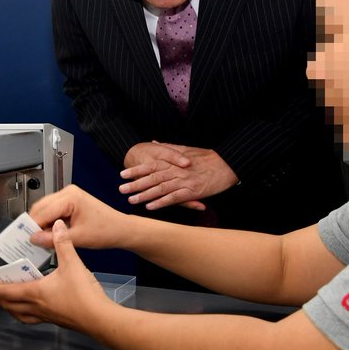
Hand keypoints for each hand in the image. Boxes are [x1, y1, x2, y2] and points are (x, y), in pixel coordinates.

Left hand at [0, 220, 110, 328]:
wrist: (99, 318)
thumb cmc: (85, 296)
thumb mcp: (73, 263)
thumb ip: (62, 243)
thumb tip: (57, 226)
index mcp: (34, 293)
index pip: (3, 290)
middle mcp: (36, 307)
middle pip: (6, 304)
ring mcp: (45, 315)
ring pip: (17, 313)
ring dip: (7, 305)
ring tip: (5, 296)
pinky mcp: (55, 319)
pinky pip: (31, 317)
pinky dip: (24, 311)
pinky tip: (31, 304)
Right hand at [28, 184, 129, 250]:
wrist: (120, 229)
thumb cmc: (106, 231)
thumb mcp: (77, 238)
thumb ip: (53, 239)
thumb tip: (34, 238)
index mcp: (70, 197)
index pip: (43, 211)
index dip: (33, 226)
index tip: (26, 239)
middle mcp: (68, 192)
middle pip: (41, 207)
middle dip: (35, 224)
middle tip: (30, 240)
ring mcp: (69, 196)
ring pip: (45, 209)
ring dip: (42, 223)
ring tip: (41, 239)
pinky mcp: (70, 202)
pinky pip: (52, 211)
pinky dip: (49, 222)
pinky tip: (49, 234)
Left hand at [120, 142, 238, 210]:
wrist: (227, 164)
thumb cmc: (208, 157)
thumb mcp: (187, 149)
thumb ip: (169, 148)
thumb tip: (155, 142)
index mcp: (174, 161)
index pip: (151, 165)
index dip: (136, 170)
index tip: (123, 174)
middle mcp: (177, 170)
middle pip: (152, 177)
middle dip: (135, 184)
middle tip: (121, 189)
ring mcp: (184, 181)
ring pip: (160, 188)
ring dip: (144, 195)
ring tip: (132, 200)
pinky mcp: (192, 191)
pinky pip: (174, 198)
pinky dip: (161, 202)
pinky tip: (150, 207)